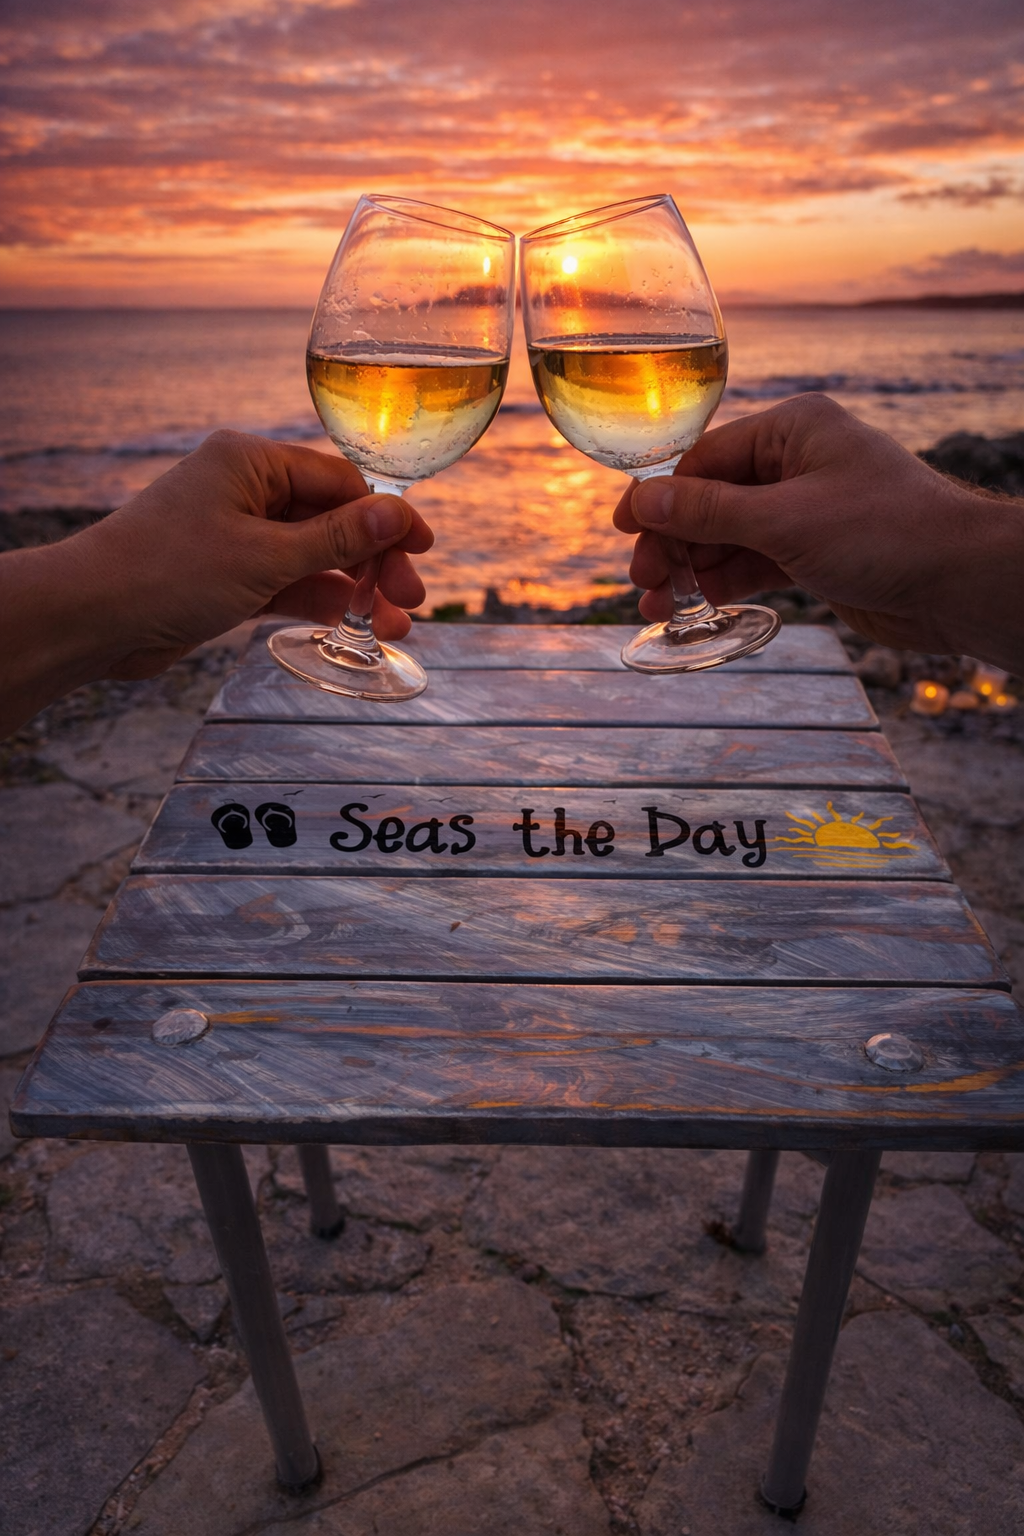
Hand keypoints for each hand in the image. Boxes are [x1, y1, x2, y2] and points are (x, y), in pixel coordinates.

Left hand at [0, 430, 433, 733]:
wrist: (91, 618)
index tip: (423, 551)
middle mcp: (245, 491)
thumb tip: (398, 516)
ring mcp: (236, 535)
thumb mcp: (265, 555)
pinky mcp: (226, 577)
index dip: (386, 518)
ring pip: (313, 556)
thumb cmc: (167, 572)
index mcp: (251, 462)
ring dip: (353, 586)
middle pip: (332, 520)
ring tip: (392, 624)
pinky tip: (353, 622)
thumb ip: (336, 538)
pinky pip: (288, 582)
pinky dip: (319, 600)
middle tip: (410, 598)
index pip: (340, 482)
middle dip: (374, 559)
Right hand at [613, 394, 1023, 670]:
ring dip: (694, 568)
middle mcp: (796, 462)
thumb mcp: (784, 520)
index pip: (703, 459)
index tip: (623, 533)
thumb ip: (708, 511)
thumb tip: (642, 500)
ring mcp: (805, 509)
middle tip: (644, 583)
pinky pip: (754, 561)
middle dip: (673, 541)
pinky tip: (699, 604)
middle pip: (710, 500)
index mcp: (792, 429)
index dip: (658, 498)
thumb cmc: (885, 533)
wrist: (958, 583)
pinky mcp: (815, 552)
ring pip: (728, 536)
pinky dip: (726, 581)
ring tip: (661, 606)